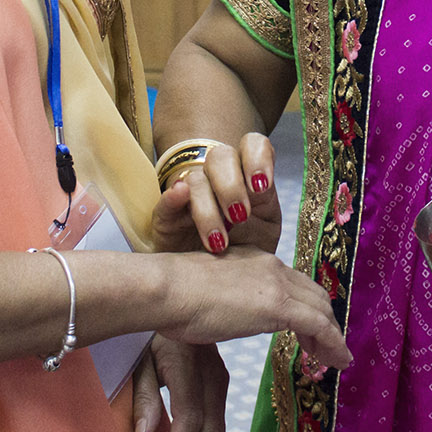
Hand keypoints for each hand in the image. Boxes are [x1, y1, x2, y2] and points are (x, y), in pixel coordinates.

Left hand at [132, 336, 226, 431]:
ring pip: (218, 431)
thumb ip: (142, 397)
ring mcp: (219, 376)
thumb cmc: (145, 330)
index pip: (189, 419)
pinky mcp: (221, 380)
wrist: (168, 301)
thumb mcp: (137, 359)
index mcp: (187, 362)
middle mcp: (210, 371)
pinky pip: (218, 421)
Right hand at [153, 134, 280, 254]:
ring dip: (208, 209)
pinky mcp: (167, 217)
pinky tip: (181, 196)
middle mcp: (218, 180)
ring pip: (196, 180)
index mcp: (247, 179)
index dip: (258, 157)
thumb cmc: (243, 254)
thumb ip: (266, 215)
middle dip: (232, 185)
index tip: (262, 185)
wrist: (215, 285)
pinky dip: (172, 196)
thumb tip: (263, 194)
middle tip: (239, 216)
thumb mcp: (264, 237)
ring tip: (218, 243)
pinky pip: (165, 199)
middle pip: (222, 156)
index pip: (252, 146)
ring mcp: (191, 195)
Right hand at [158, 245, 350, 370]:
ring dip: (332, 335)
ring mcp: (276, 284)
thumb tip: (233, 314)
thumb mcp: (210, 292)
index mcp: (254, 260)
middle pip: (313, 293)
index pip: (293, 283)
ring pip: (321, 308)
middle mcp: (270, 266)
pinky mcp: (279, 305)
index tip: (308, 331)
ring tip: (334, 359)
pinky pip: (319, 326)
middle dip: (324, 320)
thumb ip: (229, 299)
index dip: (307, 306)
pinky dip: (334, 343)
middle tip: (325, 347)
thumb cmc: (174, 295)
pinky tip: (337, 361)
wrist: (167, 289)